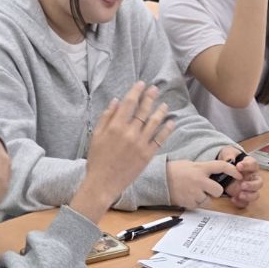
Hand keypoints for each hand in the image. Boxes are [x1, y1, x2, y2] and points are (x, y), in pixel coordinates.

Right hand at [72, 83, 172, 222]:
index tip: (141, 84)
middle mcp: (129, 133)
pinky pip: (160, 139)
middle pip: (143, 110)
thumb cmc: (97, 160)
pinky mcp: (147, 155)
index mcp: (115, 126)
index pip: (128, 103)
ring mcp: (140, 144)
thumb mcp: (96, 136)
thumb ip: (106, 117)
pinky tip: (171, 122)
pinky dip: (167, 129)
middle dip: (150, 97)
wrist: (103, 183)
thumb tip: (116, 101)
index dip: (136, 91)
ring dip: (160, 111)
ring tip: (164, 104)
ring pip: (154, 122)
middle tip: (155, 89)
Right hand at [167, 158, 240, 209]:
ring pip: (208, 200)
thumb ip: (203, 169)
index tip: (239, 174)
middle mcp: (199, 180)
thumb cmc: (173, 170)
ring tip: (193, 192)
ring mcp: (194, 193)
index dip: (233, 171)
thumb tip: (215, 173)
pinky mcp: (189, 203)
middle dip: (215, 191)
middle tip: (208, 189)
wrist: (158, 179)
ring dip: (204, 198)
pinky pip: (198, 205)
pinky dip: (195, 203)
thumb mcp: (190, 164)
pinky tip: (188, 196)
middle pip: (218, 190)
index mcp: (200, 168)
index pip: (222, 166)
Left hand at [218, 146, 261, 208]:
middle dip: (252, 185)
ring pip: (255, 194)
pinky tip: (233, 199)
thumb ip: (229, 155)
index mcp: (250, 165)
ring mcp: (248, 188)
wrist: (222, 168)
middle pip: (259, 183)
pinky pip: (245, 202)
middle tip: (242, 185)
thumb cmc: (229, 159)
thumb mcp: (227, 153)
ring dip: (249, 196)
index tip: (238, 166)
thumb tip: (229, 159)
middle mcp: (252, 177)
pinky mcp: (242, 196)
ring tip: (240, 195)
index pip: (253, 165)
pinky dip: (240, 202)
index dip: (247, 166)